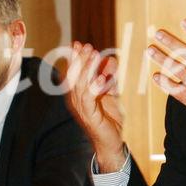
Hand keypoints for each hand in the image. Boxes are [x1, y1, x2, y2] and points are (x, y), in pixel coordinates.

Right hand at [66, 42, 125, 172]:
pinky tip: (99, 77)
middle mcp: (76, 99)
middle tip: (85, 45)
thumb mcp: (110, 92)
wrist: (111, 142)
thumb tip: (110, 59)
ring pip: (80, 84)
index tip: (78, 43)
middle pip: (74, 75)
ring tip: (92, 54)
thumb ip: (109, 77)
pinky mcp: (89, 115)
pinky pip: (89, 98)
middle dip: (79, 59)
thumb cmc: (109, 118)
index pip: (74, 72)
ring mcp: (81, 108)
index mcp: (78, 93)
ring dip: (86, 68)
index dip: (76, 58)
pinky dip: (93, 86)